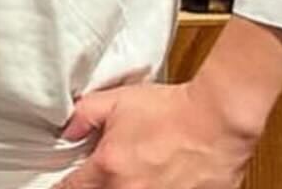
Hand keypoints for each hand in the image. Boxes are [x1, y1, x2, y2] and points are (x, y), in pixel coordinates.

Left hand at [56, 82, 259, 188]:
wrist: (216, 121)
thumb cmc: (171, 111)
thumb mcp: (117, 100)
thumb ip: (84, 115)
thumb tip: (68, 131)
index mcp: (109, 168)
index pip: (72, 188)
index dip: (64, 186)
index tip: (67, 182)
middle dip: (98, 186)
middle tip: (107, 173)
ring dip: (126, 188)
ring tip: (134, 176)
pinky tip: (158, 180)